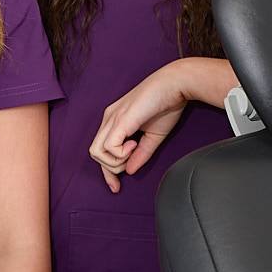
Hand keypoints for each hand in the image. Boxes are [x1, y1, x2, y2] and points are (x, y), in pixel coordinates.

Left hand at [90, 61, 192, 191]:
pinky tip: (134, 143)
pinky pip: (108, 147)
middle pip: (94, 153)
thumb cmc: (168, 104)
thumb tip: (129, 170)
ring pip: (96, 152)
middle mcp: (109, 118)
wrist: (177, 84)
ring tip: (135, 149)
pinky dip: (121, 153)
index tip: (116, 187)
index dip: (106, 172)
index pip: (100, 151)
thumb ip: (141, 153)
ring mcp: (113, 118)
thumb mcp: (153, 136)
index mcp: (115, 120)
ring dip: (116, 161)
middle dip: (111, 169)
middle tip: (133, 160)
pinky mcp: (120, 120)